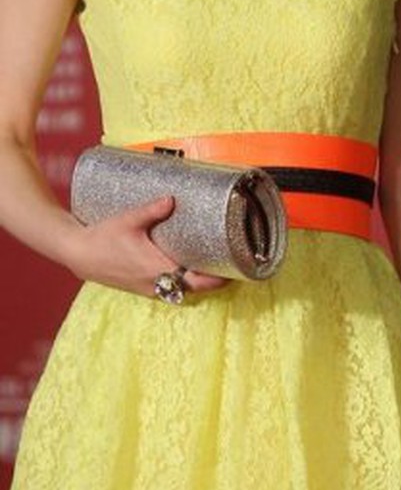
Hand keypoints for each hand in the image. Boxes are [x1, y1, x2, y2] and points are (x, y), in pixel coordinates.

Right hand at [67, 194, 228, 297]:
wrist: (77, 253)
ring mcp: (148, 288)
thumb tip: (172, 199)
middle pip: (194, 288)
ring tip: (214, 265)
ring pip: (182, 290)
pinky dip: (182, 281)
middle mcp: (155, 283)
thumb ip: (153, 210)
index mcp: (157, 268)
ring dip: (198, 282)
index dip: (218, 279)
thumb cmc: (102, 237)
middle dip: (213, 280)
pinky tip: (188, 268)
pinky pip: (169, 288)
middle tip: (230, 265)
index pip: (196, 281)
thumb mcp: (128, 220)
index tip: (234, 271)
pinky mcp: (141, 288)